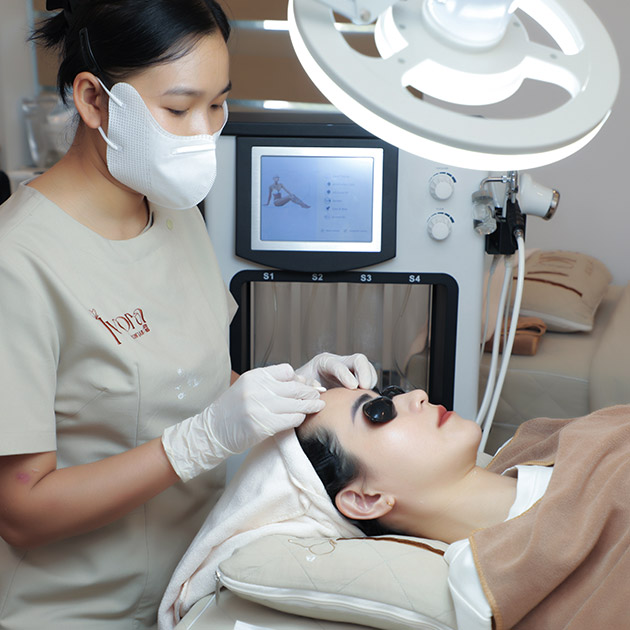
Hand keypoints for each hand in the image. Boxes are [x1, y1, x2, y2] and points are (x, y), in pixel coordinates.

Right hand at [162, 364, 323, 481]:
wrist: (212, 431)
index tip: (308, 384)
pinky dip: (299, 418)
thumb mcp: (248, 388)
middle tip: (319, 394)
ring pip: (296, 403)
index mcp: (253, 376)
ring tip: (319, 406)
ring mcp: (259, 407)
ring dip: (310, 405)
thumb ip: (270, 383)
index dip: (300, 378)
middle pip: (294, 387)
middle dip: (309, 391)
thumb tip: (300, 381)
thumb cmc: (232, 410)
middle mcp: (256, 389)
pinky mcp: (262, 425)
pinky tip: (301, 418)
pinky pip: (291, 419)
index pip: (286, 371)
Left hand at [296, 352, 376, 389]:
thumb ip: (303, 386)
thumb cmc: (300, 389)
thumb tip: (314, 388)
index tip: (352, 386)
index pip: (337, 364)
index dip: (345, 374)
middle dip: (364, 372)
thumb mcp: (298, 386)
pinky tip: (367, 397)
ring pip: (367, 368)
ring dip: (370, 380)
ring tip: (367, 393)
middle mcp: (339, 363)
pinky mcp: (357, 380)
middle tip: (365, 388)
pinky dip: (371, 388)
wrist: (304, 392)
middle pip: (358, 360)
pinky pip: (370, 379)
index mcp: (323, 362)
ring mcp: (350, 370)